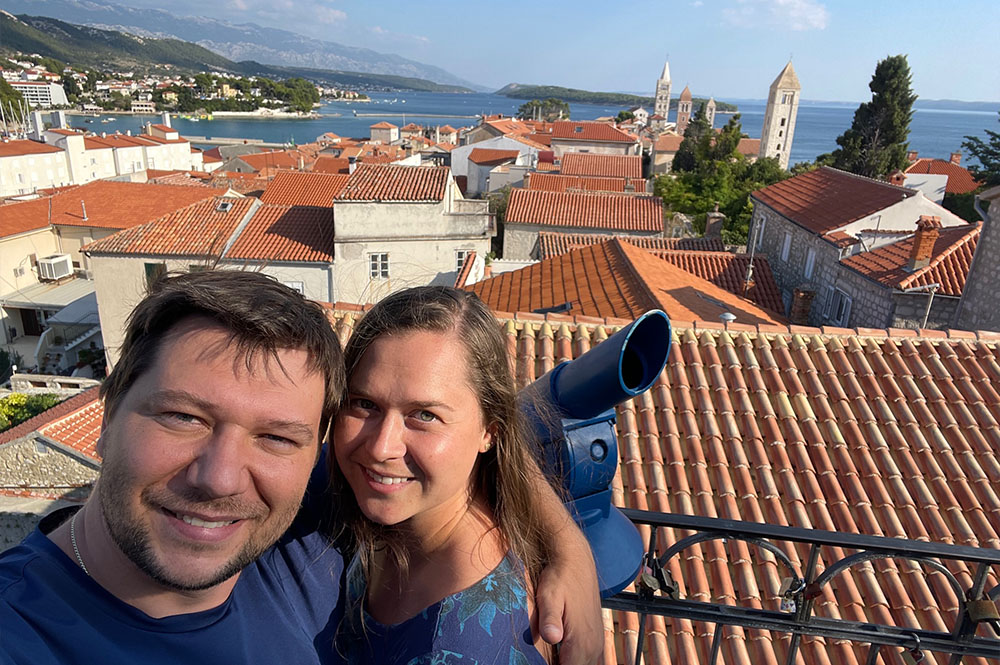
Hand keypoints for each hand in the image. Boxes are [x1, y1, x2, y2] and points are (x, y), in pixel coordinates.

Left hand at [535, 540, 601, 664]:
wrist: (576, 560)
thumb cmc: (560, 576)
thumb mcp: (549, 595)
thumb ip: (549, 619)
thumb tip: (551, 637)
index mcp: (581, 642)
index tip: (534, 662)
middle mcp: (593, 647)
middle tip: (536, 657)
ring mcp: (596, 643)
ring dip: (565, 663)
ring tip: (547, 654)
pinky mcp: (594, 637)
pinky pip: (585, 659)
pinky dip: (571, 659)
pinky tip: (556, 652)